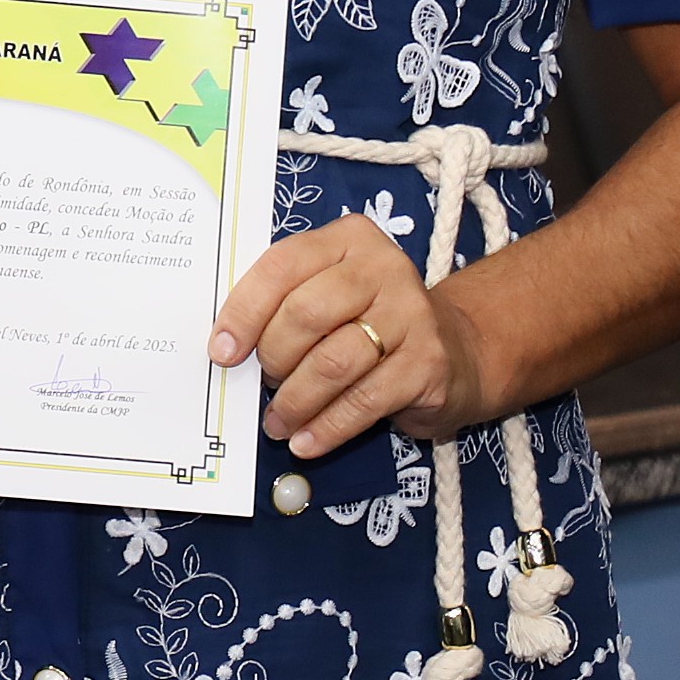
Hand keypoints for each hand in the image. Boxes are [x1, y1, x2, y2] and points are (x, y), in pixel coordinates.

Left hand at [208, 213, 492, 457]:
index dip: (244, 311)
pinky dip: (327, 426)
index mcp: (348, 238)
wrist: (457, 349)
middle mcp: (384, 268)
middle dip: (274, 356)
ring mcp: (412, 315)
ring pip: (333, 362)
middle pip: (306, 313)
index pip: (281, 266)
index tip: (221, 351)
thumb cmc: (371, 318)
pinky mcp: (428, 364)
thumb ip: (286, 301)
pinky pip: (363, 401)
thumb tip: (227, 343)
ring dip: (295, 401)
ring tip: (278, 422)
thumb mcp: (331, 290)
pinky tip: (306, 441)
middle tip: (264, 383)